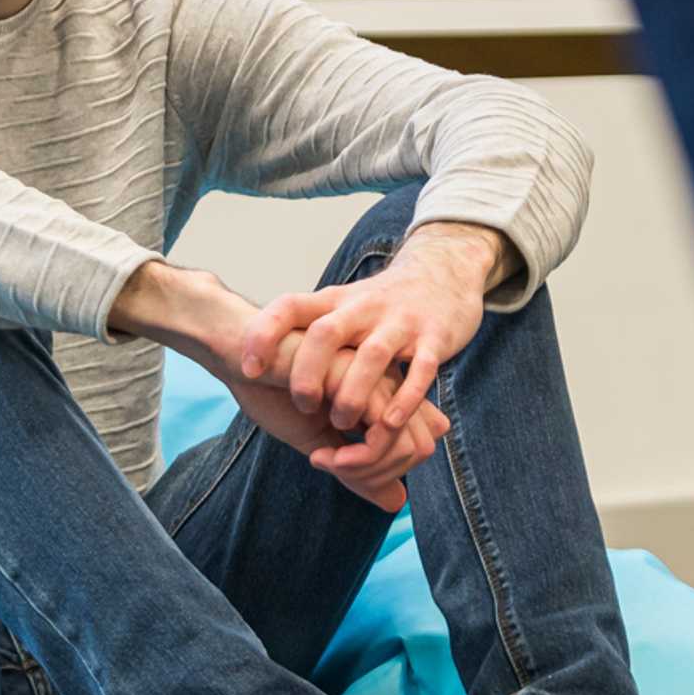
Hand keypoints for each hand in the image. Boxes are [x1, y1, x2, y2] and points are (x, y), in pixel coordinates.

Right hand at [220, 341, 447, 512]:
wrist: (242, 356)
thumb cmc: (277, 392)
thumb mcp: (322, 442)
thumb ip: (361, 470)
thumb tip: (399, 503)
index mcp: (385, 393)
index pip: (420, 445)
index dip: (387, 471)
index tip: (343, 470)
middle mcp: (390, 384)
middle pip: (421, 449)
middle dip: (378, 476)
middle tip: (334, 470)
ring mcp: (379, 379)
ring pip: (406, 447)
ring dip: (364, 470)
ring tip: (323, 461)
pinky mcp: (361, 380)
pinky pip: (380, 438)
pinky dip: (352, 461)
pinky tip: (317, 454)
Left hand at [239, 222, 508, 432]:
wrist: (445, 271)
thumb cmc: (380, 304)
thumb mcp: (339, 305)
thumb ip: (304, 330)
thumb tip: (251, 356)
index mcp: (335, 301)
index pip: (290, 307)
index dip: (264, 334)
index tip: (248, 368)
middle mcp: (364, 308)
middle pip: (326, 334)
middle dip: (308, 374)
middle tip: (303, 406)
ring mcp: (401, 322)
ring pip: (371, 356)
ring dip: (352, 394)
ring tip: (342, 423)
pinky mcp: (435, 338)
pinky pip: (421, 371)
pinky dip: (404, 400)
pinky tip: (388, 423)